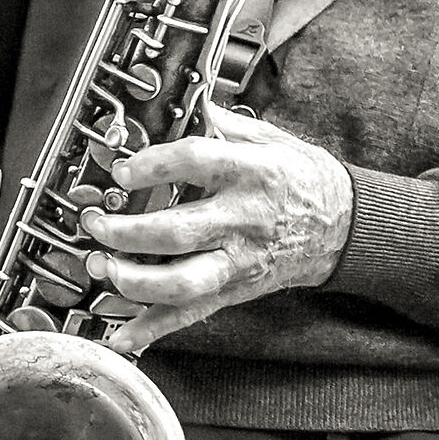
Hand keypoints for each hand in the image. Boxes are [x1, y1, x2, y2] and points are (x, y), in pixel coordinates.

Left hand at [81, 105, 352, 355]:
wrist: (343, 226)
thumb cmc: (303, 179)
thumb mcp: (272, 139)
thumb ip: (226, 124)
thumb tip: (188, 103)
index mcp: (253, 172)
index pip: (197, 162)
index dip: (154, 165)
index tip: (122, 171)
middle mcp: (244, 219)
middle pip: (177, 231)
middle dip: (126, 231)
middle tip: (96, 223)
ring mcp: (239, 259)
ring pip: (182, 281)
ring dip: (134, 280)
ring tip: (103, 268)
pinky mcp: (235, 288)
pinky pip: (191, 313)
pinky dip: (153, 329)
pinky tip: (121, 335)